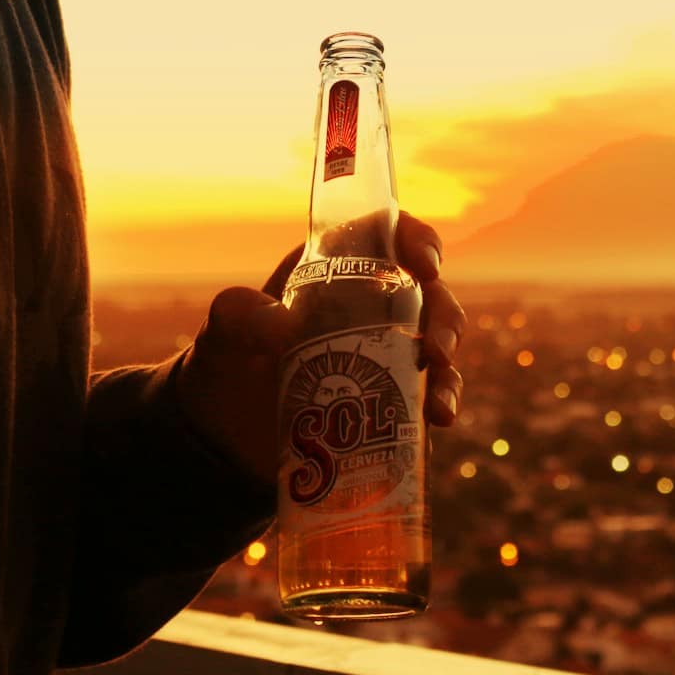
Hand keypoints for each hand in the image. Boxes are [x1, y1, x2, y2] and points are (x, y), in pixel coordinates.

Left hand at [175, 211, 466, 486]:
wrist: (224, 436)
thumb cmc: (227, 364)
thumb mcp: (224, 330)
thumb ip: (240, 313)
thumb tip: (282, 326)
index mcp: (337, 271)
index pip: (390, 238)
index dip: (418, 240)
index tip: (425, 265)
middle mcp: (370, 308)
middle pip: (430, 295)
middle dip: (445, 316)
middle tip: (437, 348)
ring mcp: (385, 356)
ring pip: (438, 347)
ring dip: (449, 370)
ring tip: (438, 404)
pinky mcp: (390, 402)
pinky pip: (428, 397)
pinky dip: (440, 405)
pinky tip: (437, 422)